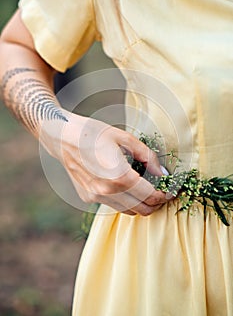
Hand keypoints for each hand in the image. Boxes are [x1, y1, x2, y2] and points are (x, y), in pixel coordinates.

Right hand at [40, 110, 167, 215]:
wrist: (62, 137)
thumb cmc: (94, 132)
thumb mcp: (124, 138)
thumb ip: (147, 157)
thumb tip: (163, 173)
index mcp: (119, 176)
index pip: (151, 196)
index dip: (166, 194)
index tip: (171, 190)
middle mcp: (107, 191)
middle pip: (142, 209)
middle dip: (156, 203)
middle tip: (162, 192)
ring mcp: (96, 197)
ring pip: (128, 211)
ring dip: (141, 204)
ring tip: (146, 189)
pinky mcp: (88, 197)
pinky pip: (113, 205)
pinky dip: (124, 200)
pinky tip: (124, 185)